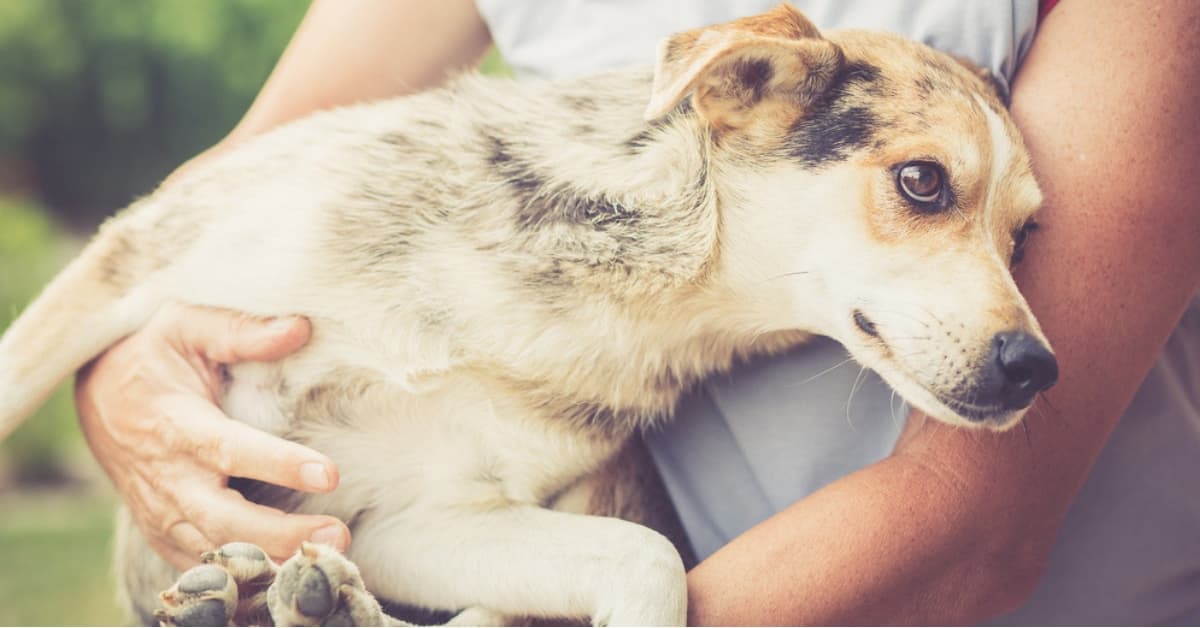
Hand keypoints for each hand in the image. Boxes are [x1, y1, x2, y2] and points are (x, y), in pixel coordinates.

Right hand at [75, 302, 348, 568]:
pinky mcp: (166, 534)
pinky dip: (243, 577)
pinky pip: (204, 567)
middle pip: (226, 520)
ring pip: (218, 551)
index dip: (279, 465)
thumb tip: (299, 327)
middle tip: (338, 533)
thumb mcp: (187, 325)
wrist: (97, 396)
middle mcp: (169, 479)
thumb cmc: (152, 355)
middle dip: (282, 534)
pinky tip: (292, 572)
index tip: (329, 474)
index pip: (231, 451)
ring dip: (273, 560)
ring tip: (331, 555)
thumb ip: (241, 331)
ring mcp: (164, 513)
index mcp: (178, 426)